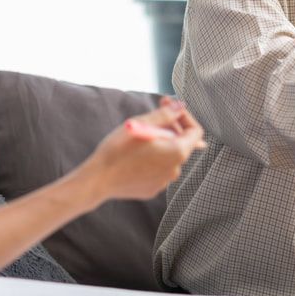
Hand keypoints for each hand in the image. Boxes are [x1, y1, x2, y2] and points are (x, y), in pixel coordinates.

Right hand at [78, 97, 205, 202]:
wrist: (98, 179)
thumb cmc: (118, 150)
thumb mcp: (142, 124)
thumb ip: (165, 115)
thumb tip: (180, 107)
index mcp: (177, 152)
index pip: (195, 131)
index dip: (184, 116)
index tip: (169, 107)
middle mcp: (175, 169)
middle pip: (181, 143)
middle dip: (170, 127)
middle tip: (153, 114)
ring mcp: (163, 181)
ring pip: (168, 156)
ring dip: (159, 143)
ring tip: (139, 136)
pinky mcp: (152, 188)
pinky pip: (157, 169)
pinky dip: (151, 158)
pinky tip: (133, 153)